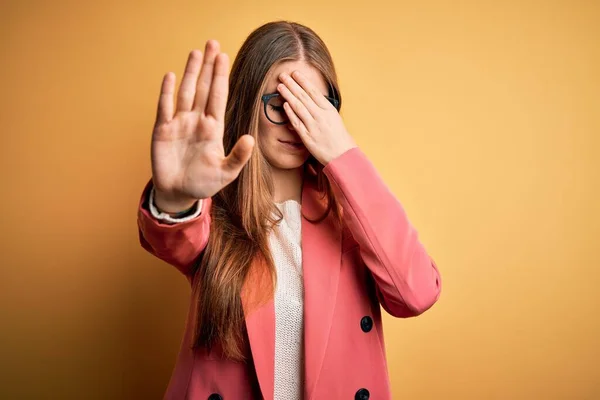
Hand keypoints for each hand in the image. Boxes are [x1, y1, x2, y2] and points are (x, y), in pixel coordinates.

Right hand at [151, 40, 254, 211]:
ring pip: (186, 92)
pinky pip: (165, 107)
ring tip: (196, 53)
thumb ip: (239, 157)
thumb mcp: (226, 173)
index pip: (218, 96)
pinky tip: (171, 76)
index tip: (224, 56)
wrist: (179, 193)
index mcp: (213, 128)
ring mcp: (180, 123)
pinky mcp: (163, 130)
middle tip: (212, 43)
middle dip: (208, 66)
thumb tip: (251, 139)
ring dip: (190, 73)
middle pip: (203, 88)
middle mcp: (197, 121)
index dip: (220, 77)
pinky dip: (167, 92)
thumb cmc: (203, 183)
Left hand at [276, 71, 356, 164]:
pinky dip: (290, 113)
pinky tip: (284, 104)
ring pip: (298, 107)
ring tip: (280, 86)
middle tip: (283, 75)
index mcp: (328, 110)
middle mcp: (321, 116)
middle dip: (292, 84)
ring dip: (288, 95)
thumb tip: (312, 98)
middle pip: (304, 96)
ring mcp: (314, 126)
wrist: (342, 155)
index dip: (303, 81)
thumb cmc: (338, 137)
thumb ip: (323, 108)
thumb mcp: (334, 118)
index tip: (295, 73)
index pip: (313, 92)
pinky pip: (297, 122)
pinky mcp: (307, 137)